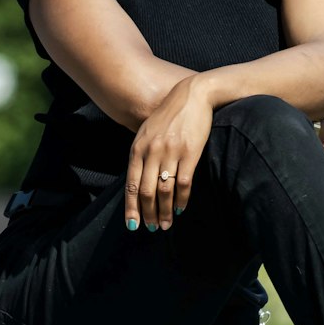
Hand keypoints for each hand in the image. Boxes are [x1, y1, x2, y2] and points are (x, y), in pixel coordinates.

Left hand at [125, 77, 212, 232]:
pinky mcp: (189, 152)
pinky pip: (183, 183)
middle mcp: (151, 151)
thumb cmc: (169, 116)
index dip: (131, 207)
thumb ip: (141, 153)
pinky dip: (181, 199)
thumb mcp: (147, 131)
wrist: (192, 96)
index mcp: (138, 148)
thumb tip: (138, 181)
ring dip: (164, 211)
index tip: (132, 225)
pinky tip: (180, 209)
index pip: (130, 184)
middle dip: (148, 214)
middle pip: (145, 191)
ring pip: (164, 190)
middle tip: (153, 228)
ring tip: (166, 224)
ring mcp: (170, 152)